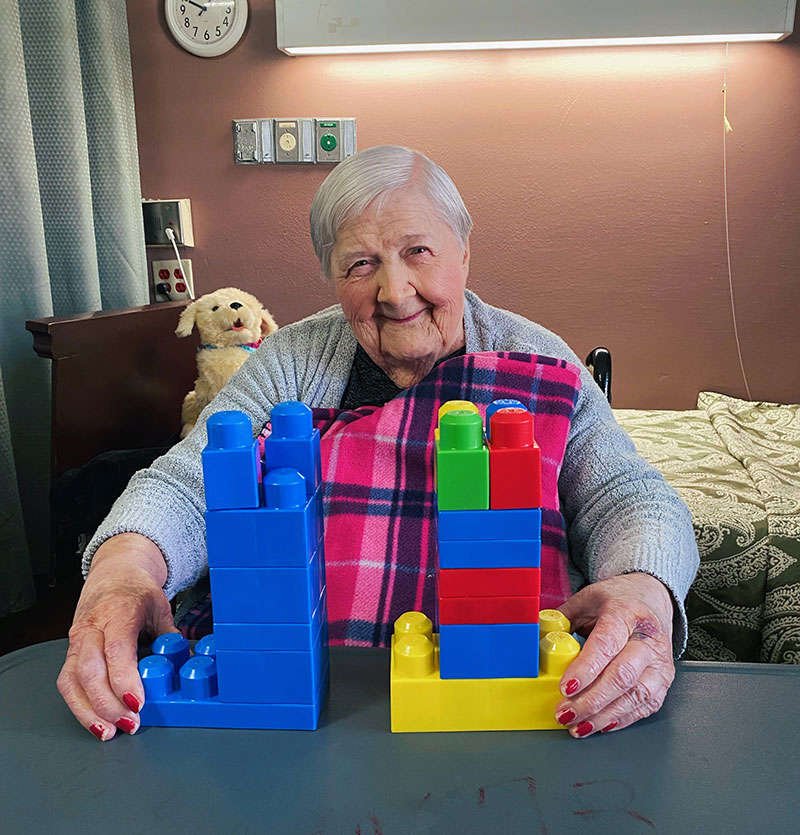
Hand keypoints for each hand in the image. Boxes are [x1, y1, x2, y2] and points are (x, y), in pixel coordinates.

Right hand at [57, 534, 175, 740]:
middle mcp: (92, 627)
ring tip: (109, 732)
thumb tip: (188, 662)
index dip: (125, 680)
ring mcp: (77, 640)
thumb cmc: (137, 592)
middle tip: (130, 723)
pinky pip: (66, 683)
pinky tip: (96, 723)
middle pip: (90, 670)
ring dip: (89, 711)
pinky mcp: (70, 653)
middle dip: (107, 703)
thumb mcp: (161, 607)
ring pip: (72, 680)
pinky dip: (78, 707)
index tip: (137, 704)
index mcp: (119, 612)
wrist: (114, 575)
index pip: (116, 650)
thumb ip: (170, 636)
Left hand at [554, 573, 674, 737]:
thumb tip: (537, 637)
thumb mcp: (587, 599)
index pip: (607, 644)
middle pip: (622, 675)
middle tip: (565, 713)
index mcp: (627, 612)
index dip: (585, 669)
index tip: (565, 687)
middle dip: (591, 700)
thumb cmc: (617, 600)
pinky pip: (644, 706)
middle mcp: (649, 638)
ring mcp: (660, 662)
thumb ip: (562, 618)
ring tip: (578, 725)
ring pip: (635, 696)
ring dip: (603, 715)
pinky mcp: (664, 681)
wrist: (651, 599)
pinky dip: (620, 719)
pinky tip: (600, 724)